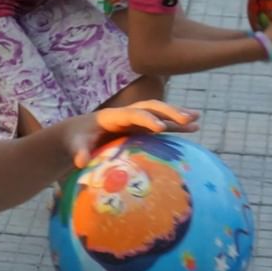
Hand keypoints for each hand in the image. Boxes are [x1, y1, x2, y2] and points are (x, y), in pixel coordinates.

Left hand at [58, 101, 200, 166]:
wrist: (78, 133)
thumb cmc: (76, 139)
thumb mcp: (75, 144)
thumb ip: (79, 151)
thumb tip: (80, 162)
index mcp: (112, 116)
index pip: (132, 114)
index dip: (146, 120)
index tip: (160, 128)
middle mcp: (127, 114)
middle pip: (151, 108)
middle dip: (169, 112)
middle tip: (187, 119)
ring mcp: (135, 120)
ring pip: (159, 114)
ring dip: (177, 116)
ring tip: (196, 119)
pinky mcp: (140, 128)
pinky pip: (161, 124)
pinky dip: (176, 126)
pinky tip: (193, 128)